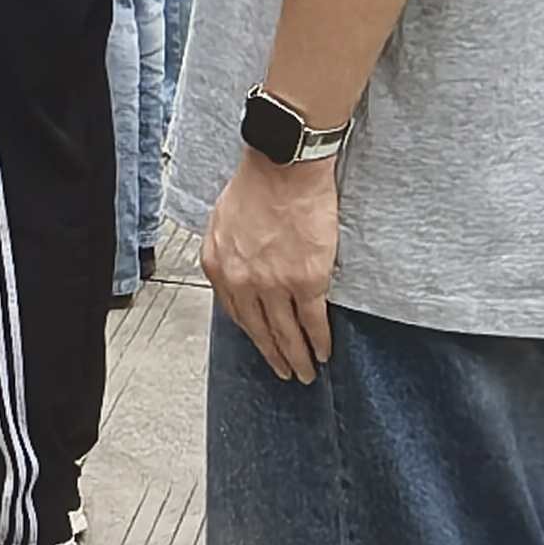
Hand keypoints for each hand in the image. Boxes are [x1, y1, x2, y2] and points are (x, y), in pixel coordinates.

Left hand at [202, 147, 339, 382]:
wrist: (284, 171)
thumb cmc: (255, 187)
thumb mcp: (220, 223)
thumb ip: (226, 254)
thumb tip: (235, 274)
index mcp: (219, 267)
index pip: (234, 313)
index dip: (252, 334)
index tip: (263, 346)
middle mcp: (242, 282)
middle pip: (259, 330)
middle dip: (274, 356)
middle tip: (285, 374)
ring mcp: (274, 284)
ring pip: (286, 333)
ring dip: (297, 357)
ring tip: (305, 373)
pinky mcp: (306, 281)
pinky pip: (313, 320)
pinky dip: (320, 340)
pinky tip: (324, 352)